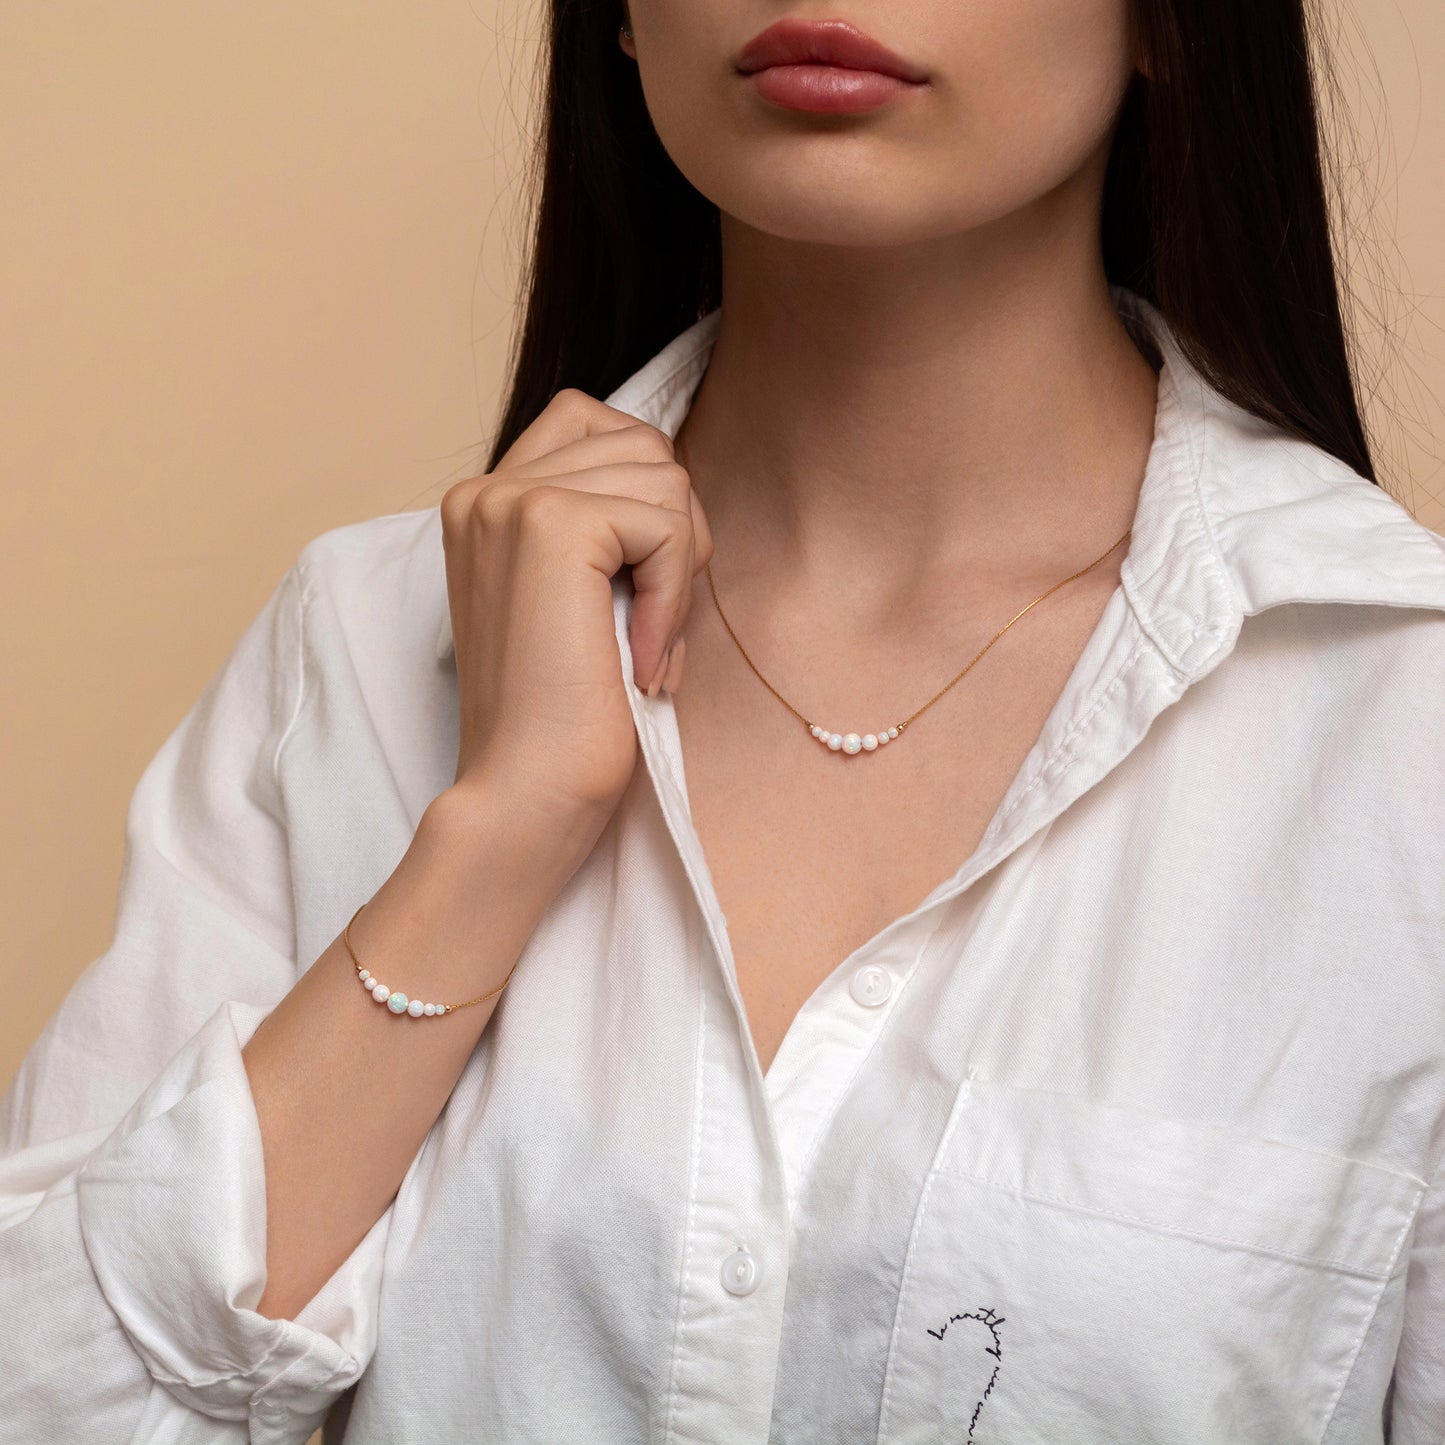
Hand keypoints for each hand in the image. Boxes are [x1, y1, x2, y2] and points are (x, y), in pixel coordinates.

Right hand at [437, 387, 713, 877]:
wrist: (525, 793)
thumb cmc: (563, 716)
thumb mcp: (578, 601)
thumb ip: (604, 531)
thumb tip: (677, 482)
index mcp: (484, 503)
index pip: (599, 426)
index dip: (646, 501)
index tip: (635, 593)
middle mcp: (485, 489)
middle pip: (644, 447)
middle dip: (674, 539)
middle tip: (650, 631)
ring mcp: (511, 499)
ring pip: (665, 477)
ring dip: (680, 571)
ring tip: (645, 648)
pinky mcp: (552, 524)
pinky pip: (667, 526)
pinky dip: (676, 598)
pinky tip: (643, 660)